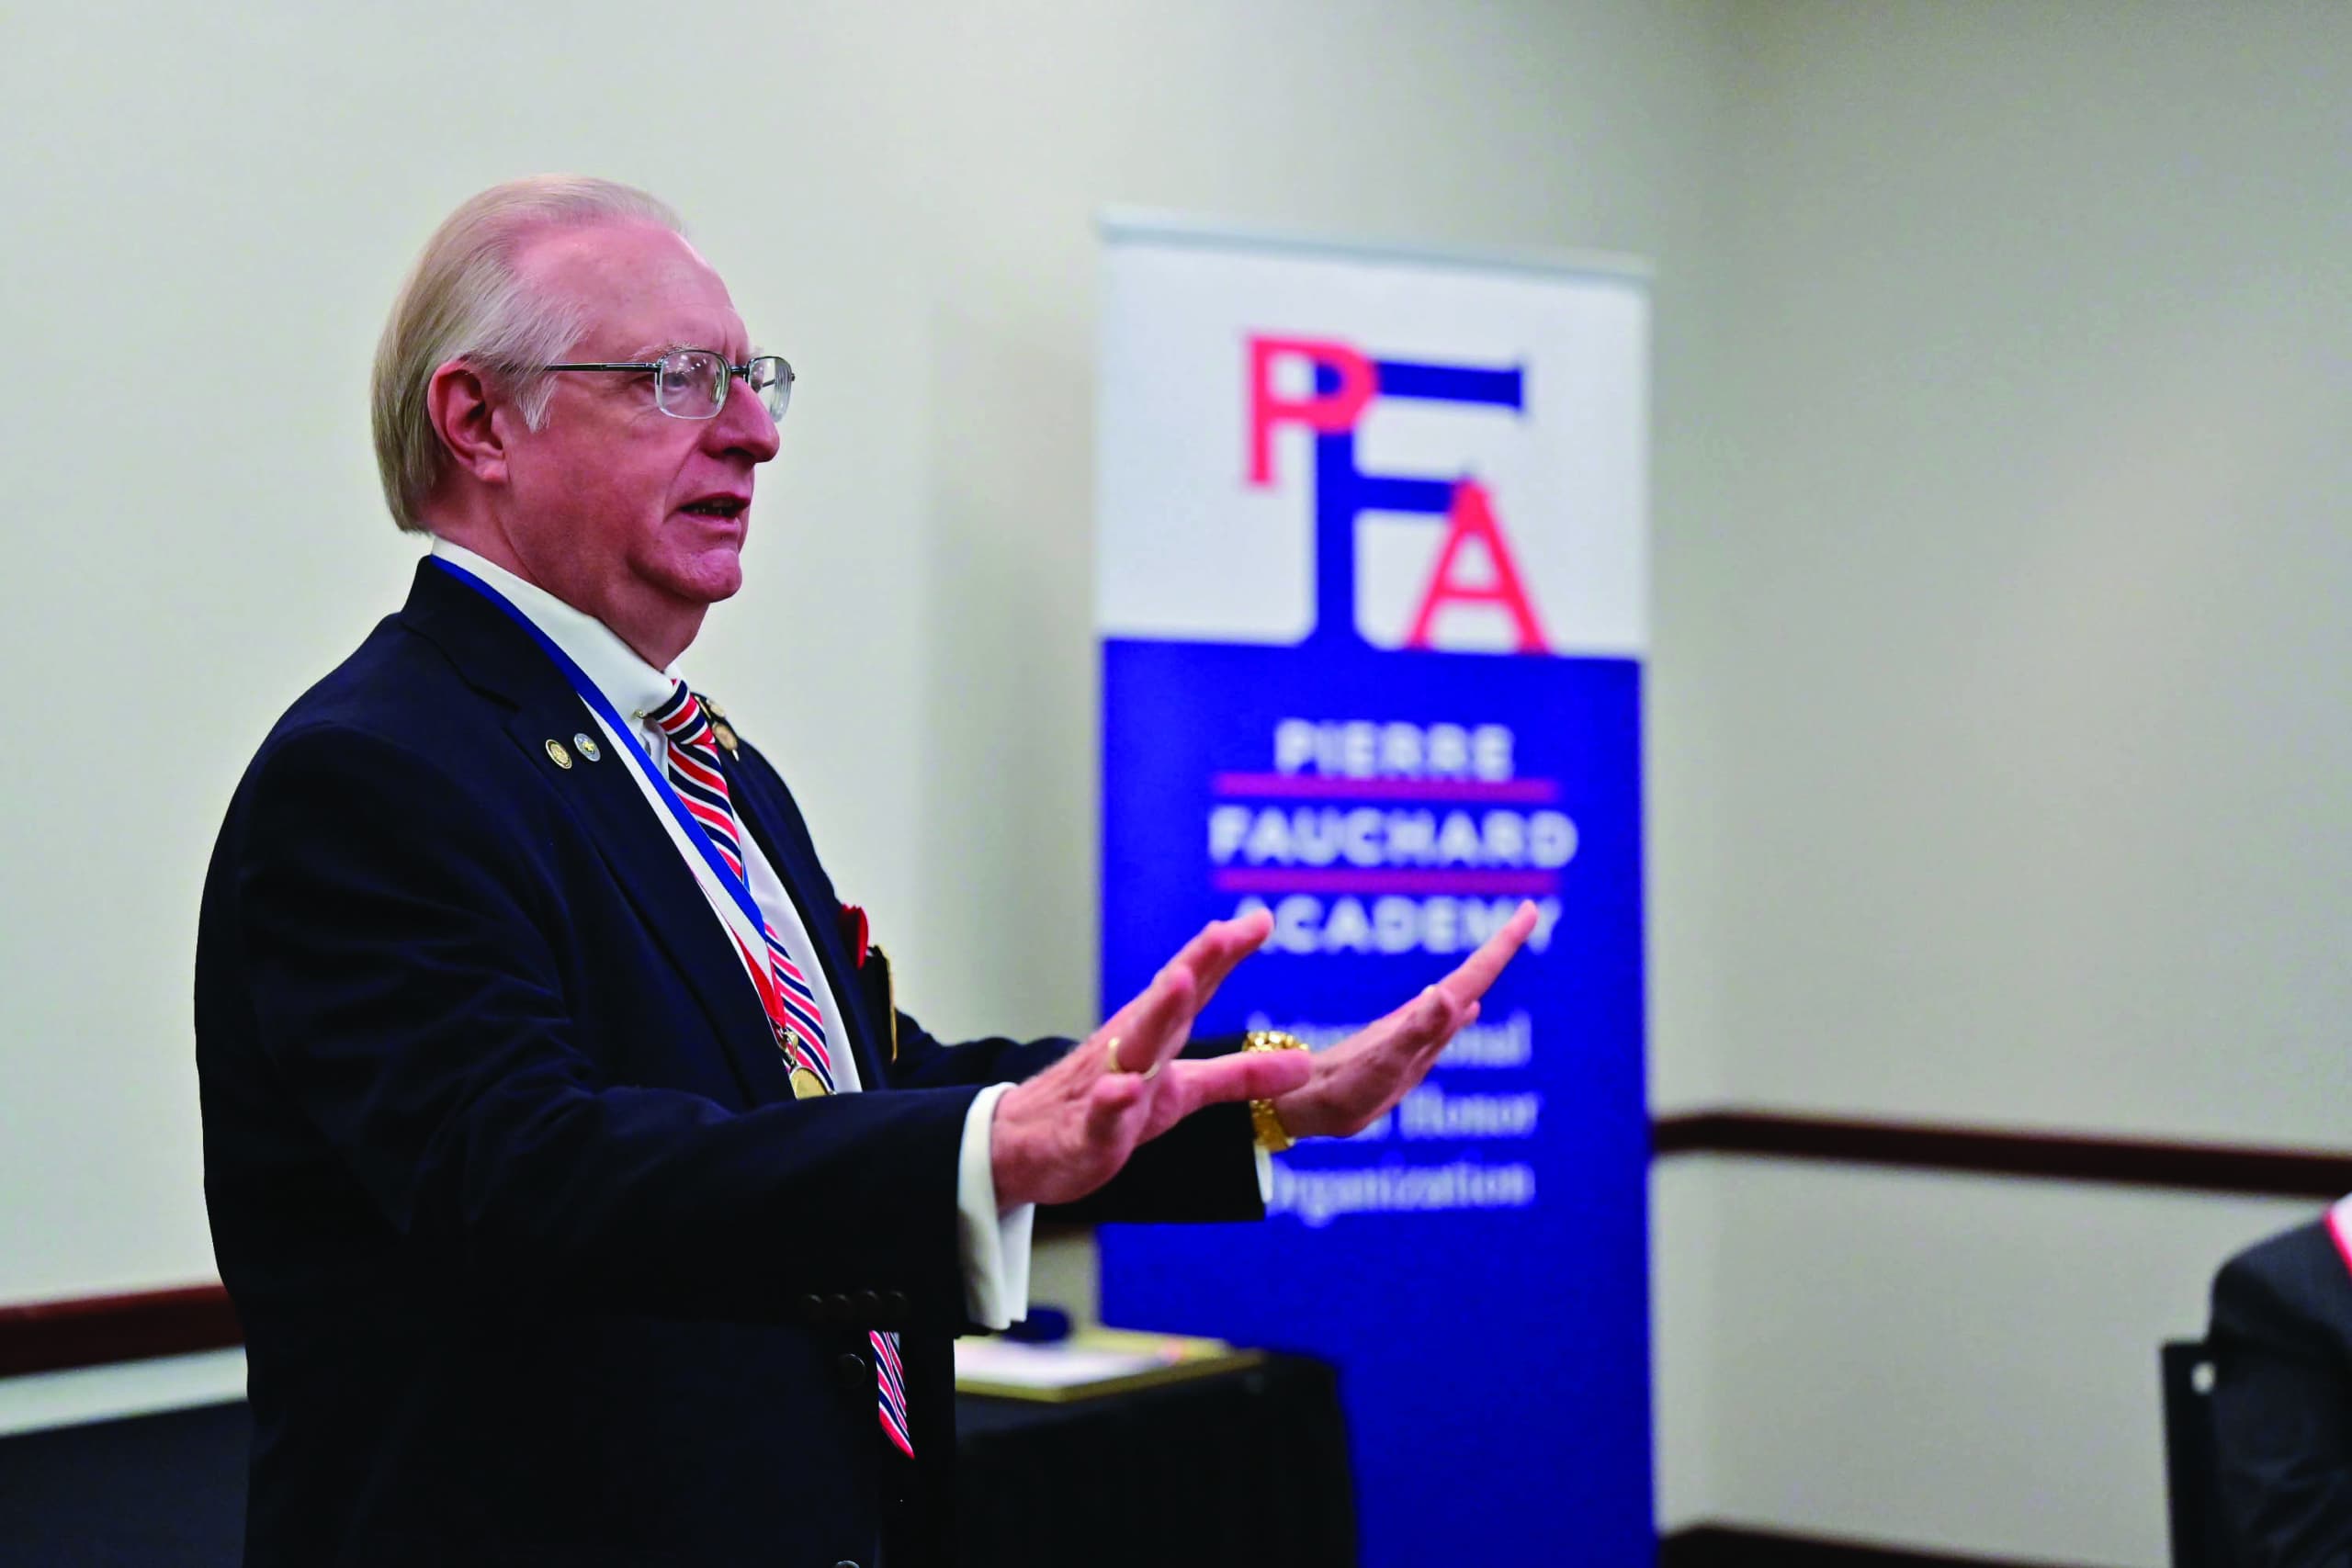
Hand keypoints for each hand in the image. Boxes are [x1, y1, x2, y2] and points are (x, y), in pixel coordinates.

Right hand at [990, 909, 1313, 1208]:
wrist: (1026, 1146)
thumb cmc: (1110, 1107)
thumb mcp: (1184, 1092)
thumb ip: (1241, 1075)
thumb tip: (1307, 1063)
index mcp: (1155, 1032)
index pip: (1195, 985)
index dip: (1226, 953)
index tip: (1260, 919)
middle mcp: (1130, 1047)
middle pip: (1166, 1001)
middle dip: (1195, 964)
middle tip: (1224, 932)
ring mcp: (1105, 1086)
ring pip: (1134, 1047)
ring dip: (1157, 1012)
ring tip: (1181, 981)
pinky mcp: (1087, 1131)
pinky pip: (1100, 1114)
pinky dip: (1111, 1100)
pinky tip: (1124, 1089)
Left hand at [1270, 900, 1538, 1140]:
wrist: (1307, 1100)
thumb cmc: (1344, 1088)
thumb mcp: (1385, 1062)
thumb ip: (1419, 1030)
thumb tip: (1453, 995)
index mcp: (1425, 1017)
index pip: (1474, 974)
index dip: (1504, 944)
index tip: (1530, 909)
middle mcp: (1423, 1018)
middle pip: (1472, 976)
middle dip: (1501, 946)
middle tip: (1529, 915)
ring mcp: (1415, 1033)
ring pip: (1460, 994)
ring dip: (1485, 971)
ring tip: (1505, 951)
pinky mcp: (1406, 1050)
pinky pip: (1445, 1021)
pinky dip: (1465, 1007)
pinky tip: (1468, 1009)